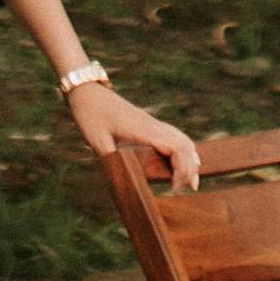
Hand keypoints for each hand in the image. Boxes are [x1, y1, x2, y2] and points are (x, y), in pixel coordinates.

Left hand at [74, 84, 200, 191]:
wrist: (86, 91)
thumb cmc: (90, 115)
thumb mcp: (97, 141)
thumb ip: (111, 162)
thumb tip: (120, 186)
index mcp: (144, 130)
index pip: (176, 148)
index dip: (182, 169)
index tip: (174, 188)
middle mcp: (153, 125)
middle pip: (184, 144)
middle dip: (191, 166)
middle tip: (193, 187)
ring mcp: (151, 123)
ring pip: (181, 138)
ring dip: (189, 156)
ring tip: (191, 178)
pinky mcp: (146, 123)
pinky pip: (172, 135)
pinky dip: (181, 148)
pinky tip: (178, 160)